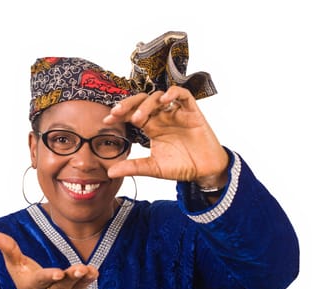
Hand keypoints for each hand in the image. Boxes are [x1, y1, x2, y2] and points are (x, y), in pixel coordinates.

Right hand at [0, 230, 98, 288]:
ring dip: (81, 279)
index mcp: (30, 286)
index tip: (58, 272)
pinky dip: (87, 282)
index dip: (48, 276)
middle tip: (80, 269)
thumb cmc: (23, 277)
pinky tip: (94, 272)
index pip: (40, 281)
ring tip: (89, 269)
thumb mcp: (14, 264)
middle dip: (70, 277)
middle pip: (59, 286)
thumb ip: (6, 248)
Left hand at [104, 86, 228, 186]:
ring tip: (139, 118)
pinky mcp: (192, 111)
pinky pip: (182, 95)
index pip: (132, 114)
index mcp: (151, 127)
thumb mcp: (153, 168)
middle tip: (117, 113)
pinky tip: (164, 100)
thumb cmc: (181, 167)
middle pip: (142, 101)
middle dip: (128, 104)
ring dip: (146, 104)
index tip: (107, 120)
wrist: (204, 171)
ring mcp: (176, 113)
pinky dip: (173, 93)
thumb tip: (111, 172)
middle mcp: (162, 117)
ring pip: (158, 97)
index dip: (119, 114)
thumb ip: (133, 167)